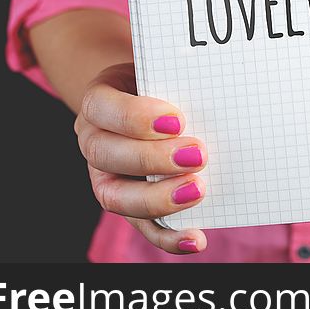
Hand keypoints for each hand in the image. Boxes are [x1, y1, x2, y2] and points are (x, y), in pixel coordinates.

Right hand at [74, 63, 206, 253]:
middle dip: (152, 158)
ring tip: (198, 191)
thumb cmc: (159, 83)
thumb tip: (215, 83)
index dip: (134, 117)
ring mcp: (106, 176)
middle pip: (107, 155)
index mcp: (97, 101)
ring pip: (117, 197)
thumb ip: (174, 77)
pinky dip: (168, 236)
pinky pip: (142, 226)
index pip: (102, 108)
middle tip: (198, 154)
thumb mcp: (160, 69)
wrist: (146, 99)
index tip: (177, 119)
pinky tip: (196, 239)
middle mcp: (94, 140)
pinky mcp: (129, 204)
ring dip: (158, 198)